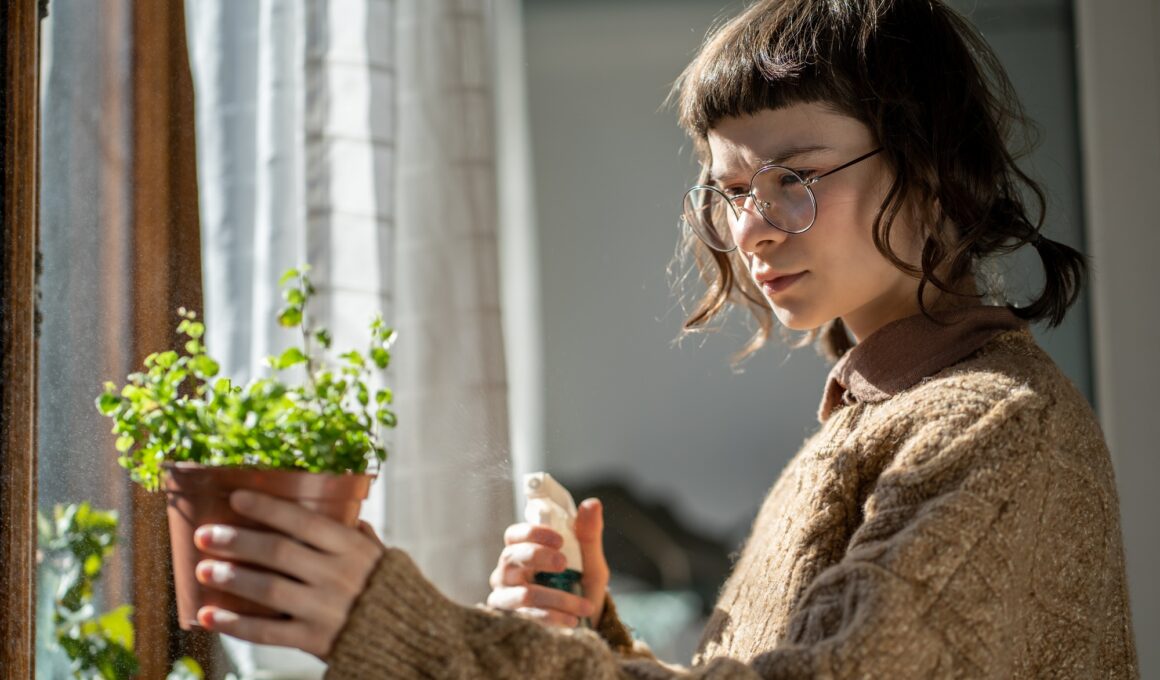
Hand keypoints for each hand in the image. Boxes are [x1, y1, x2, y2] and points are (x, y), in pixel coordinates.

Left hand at [192, 490, 383, 658]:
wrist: (412, 640)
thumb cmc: (393, 592)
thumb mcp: (382, 557)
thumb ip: (361, 537)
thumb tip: (344, 514)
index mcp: (352, 548)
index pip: (303, 521)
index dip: (267, 507)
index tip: (236, 497)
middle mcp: (337, 575)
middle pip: (278, 552)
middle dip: (237, 541)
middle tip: (206, 534)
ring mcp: (325, 609)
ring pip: (269, 589)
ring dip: (231, 578)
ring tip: (203, 571)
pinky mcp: (316, 640)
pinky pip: (268, 632)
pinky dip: (236, 624)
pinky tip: (210, 616)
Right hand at [486, 498, 608, 627]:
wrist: (585, 623)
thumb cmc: (581, 585)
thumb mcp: (589, 560)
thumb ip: (588, 534)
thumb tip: (593, 503)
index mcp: (523, 551)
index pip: (514, 535)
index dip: (532, 533)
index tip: (559, 540)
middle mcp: (508, 572)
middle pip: (510, 557)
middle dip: (537, 557)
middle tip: (563, 563)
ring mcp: (506, 598)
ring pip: (523, 593)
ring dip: (557, 598)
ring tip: (583, 606)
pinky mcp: (510, 621)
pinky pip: (527, 618)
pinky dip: (553, 618)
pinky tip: (572, 621)